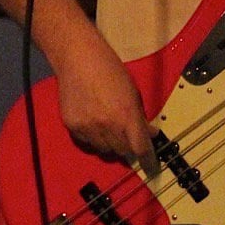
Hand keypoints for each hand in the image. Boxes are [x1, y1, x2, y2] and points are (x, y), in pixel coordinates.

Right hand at [54, 35, 156, 169]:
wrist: (77, 58)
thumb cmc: (109, 69)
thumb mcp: (132, 91)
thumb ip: (140, 116)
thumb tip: (149, 134)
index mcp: (126, 115)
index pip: (140, 148)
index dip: (148, 160)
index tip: (151, 167)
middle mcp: (108, 126)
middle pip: (122, 152)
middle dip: (127, 146)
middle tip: (125, 135)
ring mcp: (88, 127)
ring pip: (103, 150)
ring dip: (109, 143)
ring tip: (107, 127)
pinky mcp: (72, 126)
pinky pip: (86, 143)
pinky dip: (92, 138)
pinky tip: (92, 123)